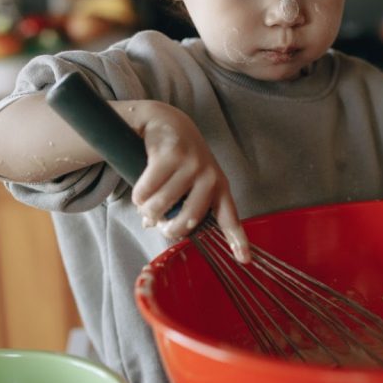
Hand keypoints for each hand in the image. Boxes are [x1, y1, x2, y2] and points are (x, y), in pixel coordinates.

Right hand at [121, 100, 250, 262]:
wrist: (168, 122)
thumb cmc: (180, 160)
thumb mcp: (191, 181)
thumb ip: (182, 207)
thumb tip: (158, 228)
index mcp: (219, 186)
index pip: (229, 217)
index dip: (237, 240)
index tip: (245, 260)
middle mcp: (209, 176)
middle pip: (187, 221)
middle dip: (168, 228)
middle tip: (158, 222)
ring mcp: (191, 164)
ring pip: (161, 206)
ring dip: (147, 210)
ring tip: (146, 203)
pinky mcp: (170, 154)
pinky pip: (146, 191)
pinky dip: (138, 195)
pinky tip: (140, 189)